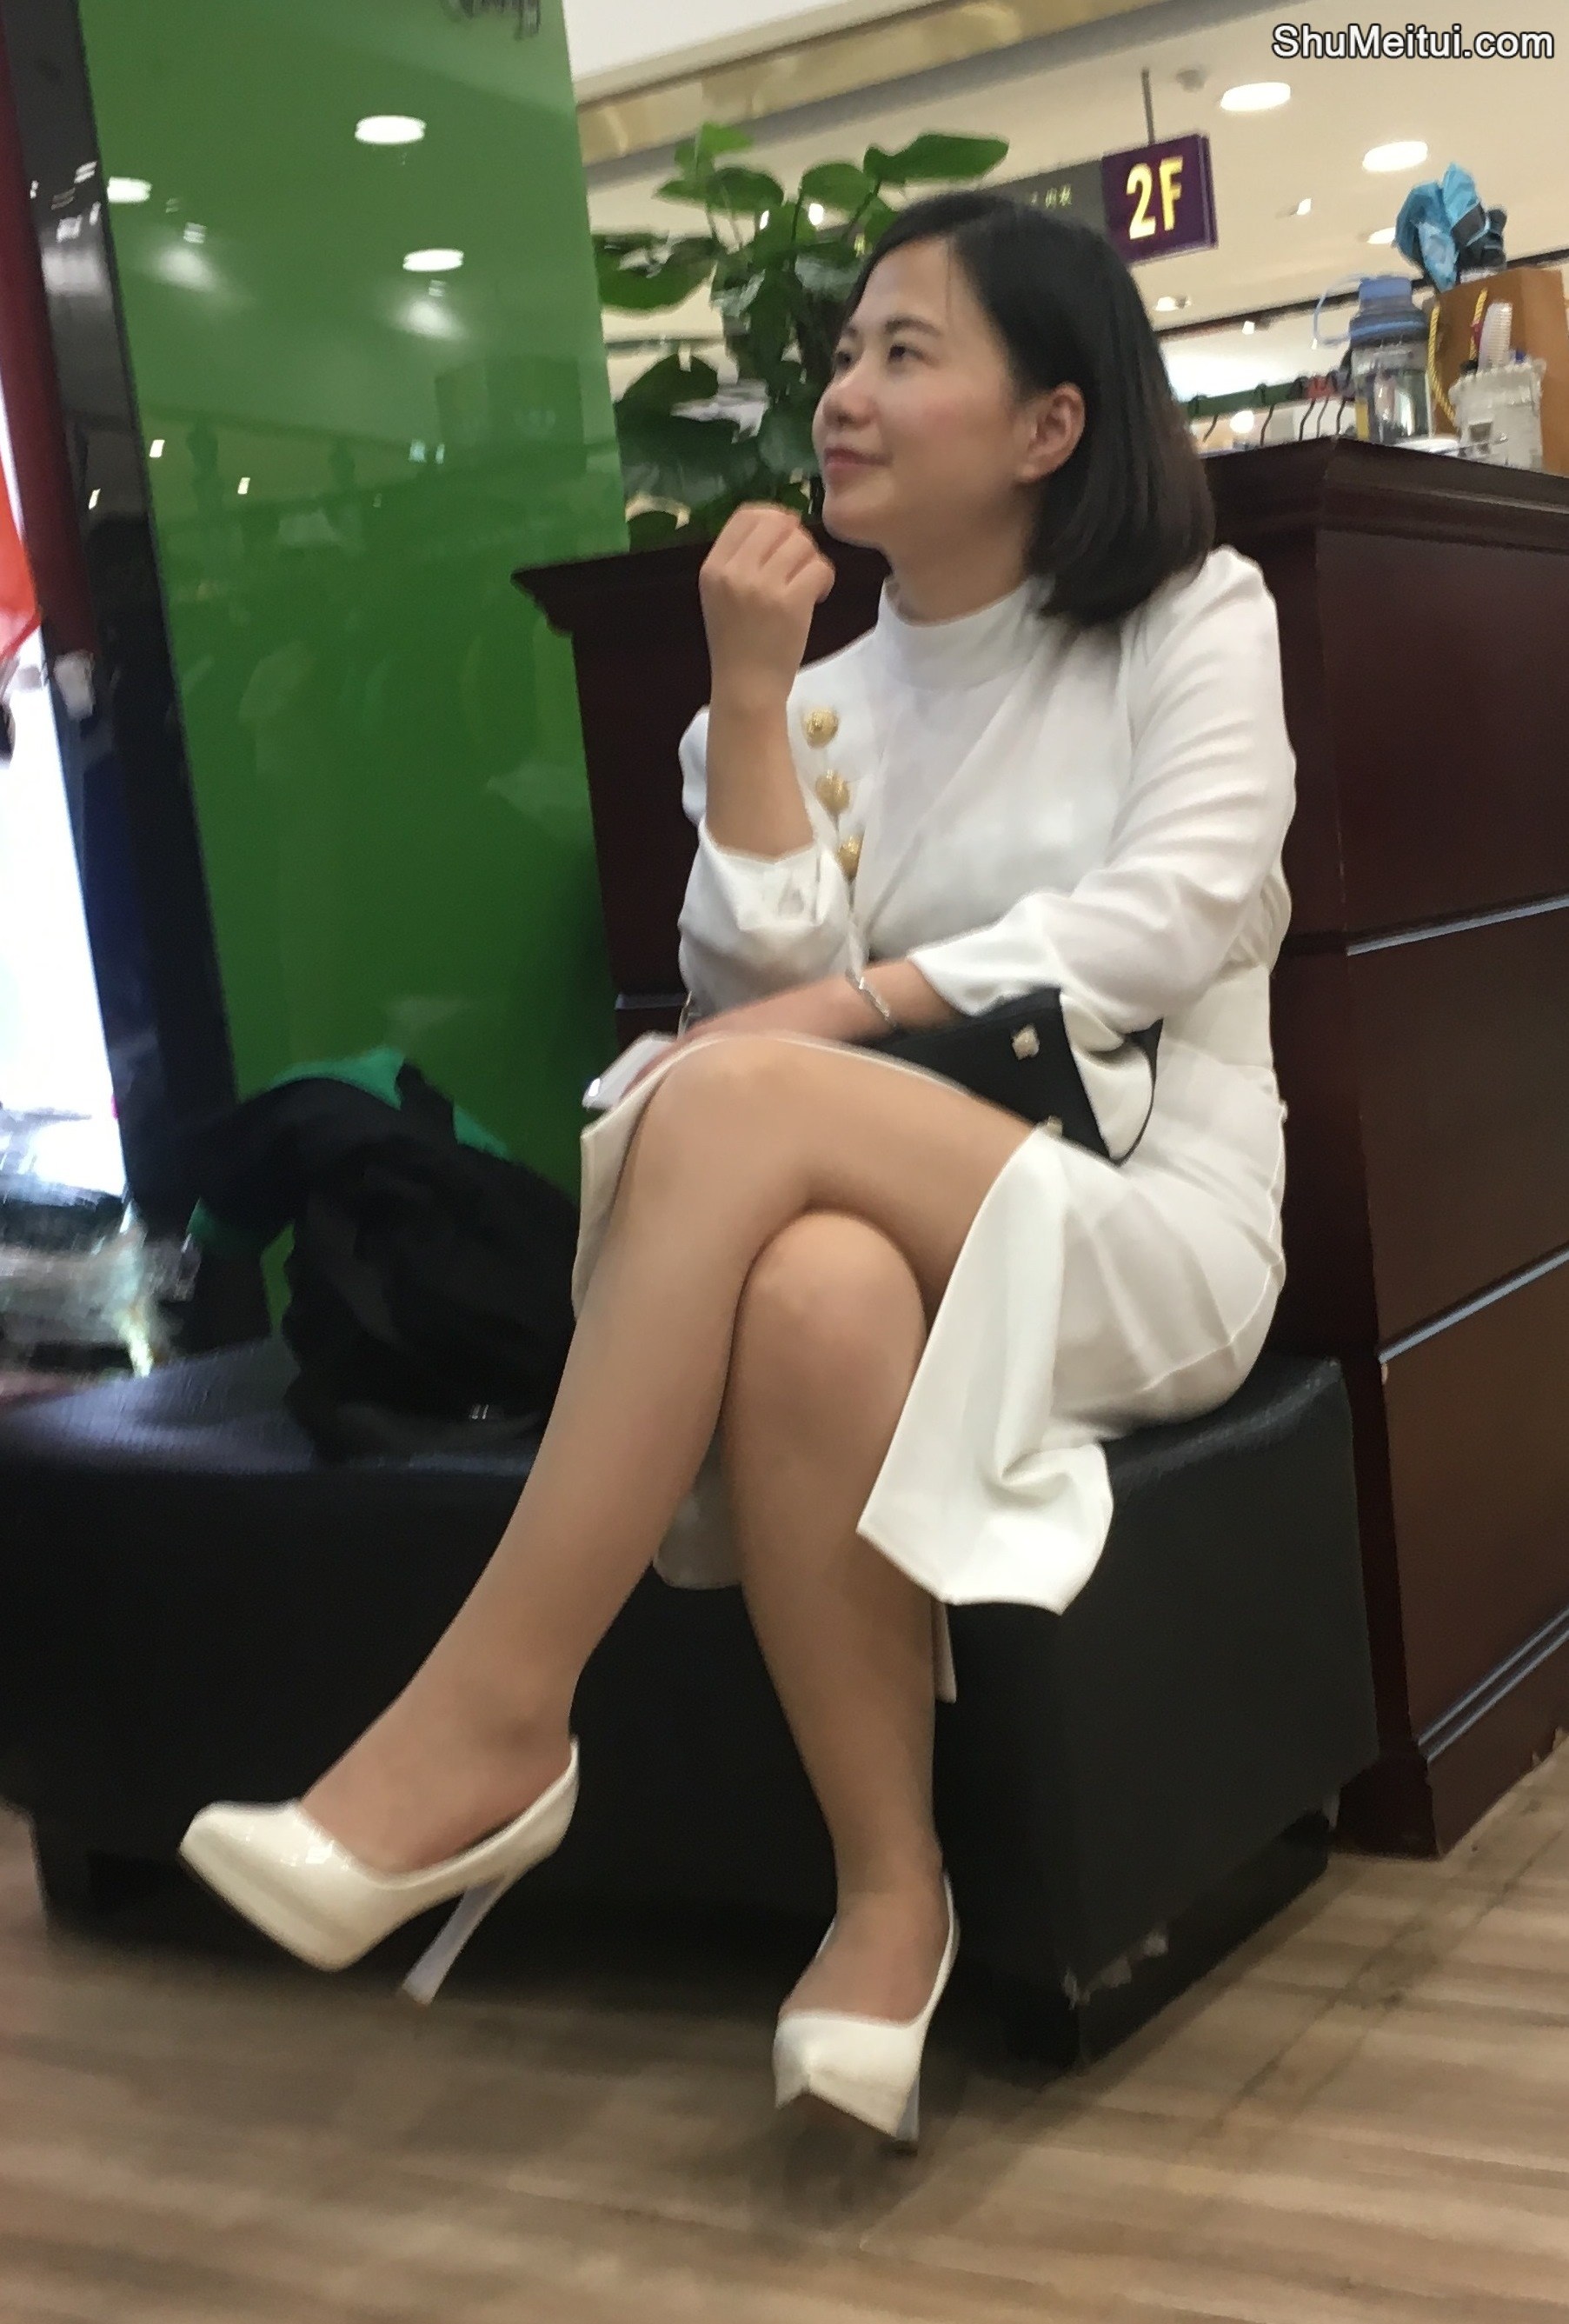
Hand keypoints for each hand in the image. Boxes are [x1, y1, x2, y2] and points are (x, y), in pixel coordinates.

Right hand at [698, 506, 835, 711]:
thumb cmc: (736, 643)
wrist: (745, 688)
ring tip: (807, 585)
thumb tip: (781, 520)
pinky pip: (820, 567)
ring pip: (802, 543)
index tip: (784, 539)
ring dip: (812, 560)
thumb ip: (740, 558)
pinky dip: (826, 579)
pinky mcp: (790, 603)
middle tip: (800, 565)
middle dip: (796, 538)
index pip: (746, 514)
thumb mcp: (721, 594)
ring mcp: (762, 587)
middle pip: (777, 522)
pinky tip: (818, 596)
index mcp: (713, 566)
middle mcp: (734, 572)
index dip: (773, 518)